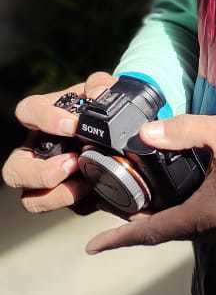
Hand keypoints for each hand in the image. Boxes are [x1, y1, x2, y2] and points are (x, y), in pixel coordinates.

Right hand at [2, 71, 117, 213]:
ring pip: (29, 198)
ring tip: (85, 183)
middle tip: (72, 163)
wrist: (123, 132)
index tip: (74, 126)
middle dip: (39, 172)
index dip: (45, 119)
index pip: (28, 112)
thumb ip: (102, 86)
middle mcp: (38, 149)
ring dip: (55, 195)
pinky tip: (95, 191)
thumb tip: (100, 93)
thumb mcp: (104, 92)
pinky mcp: (63, 196)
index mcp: (44, 117)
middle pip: (14, 168)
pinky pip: (61, 209)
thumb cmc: (104, 108)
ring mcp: (47, 177)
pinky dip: (75, 203)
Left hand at [84, 110, 215, 253]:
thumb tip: (145, 133)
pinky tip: (180, 196)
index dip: (121, 239)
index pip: (153, 232)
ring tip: (143, 202)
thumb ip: (180, 132)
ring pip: (188, 230)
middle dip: (140, 225)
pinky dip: (186, 216)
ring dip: (165, 220)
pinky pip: (206, 226)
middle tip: (116, 208)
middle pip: (169, 233)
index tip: (93, 247)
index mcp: (208, 213)